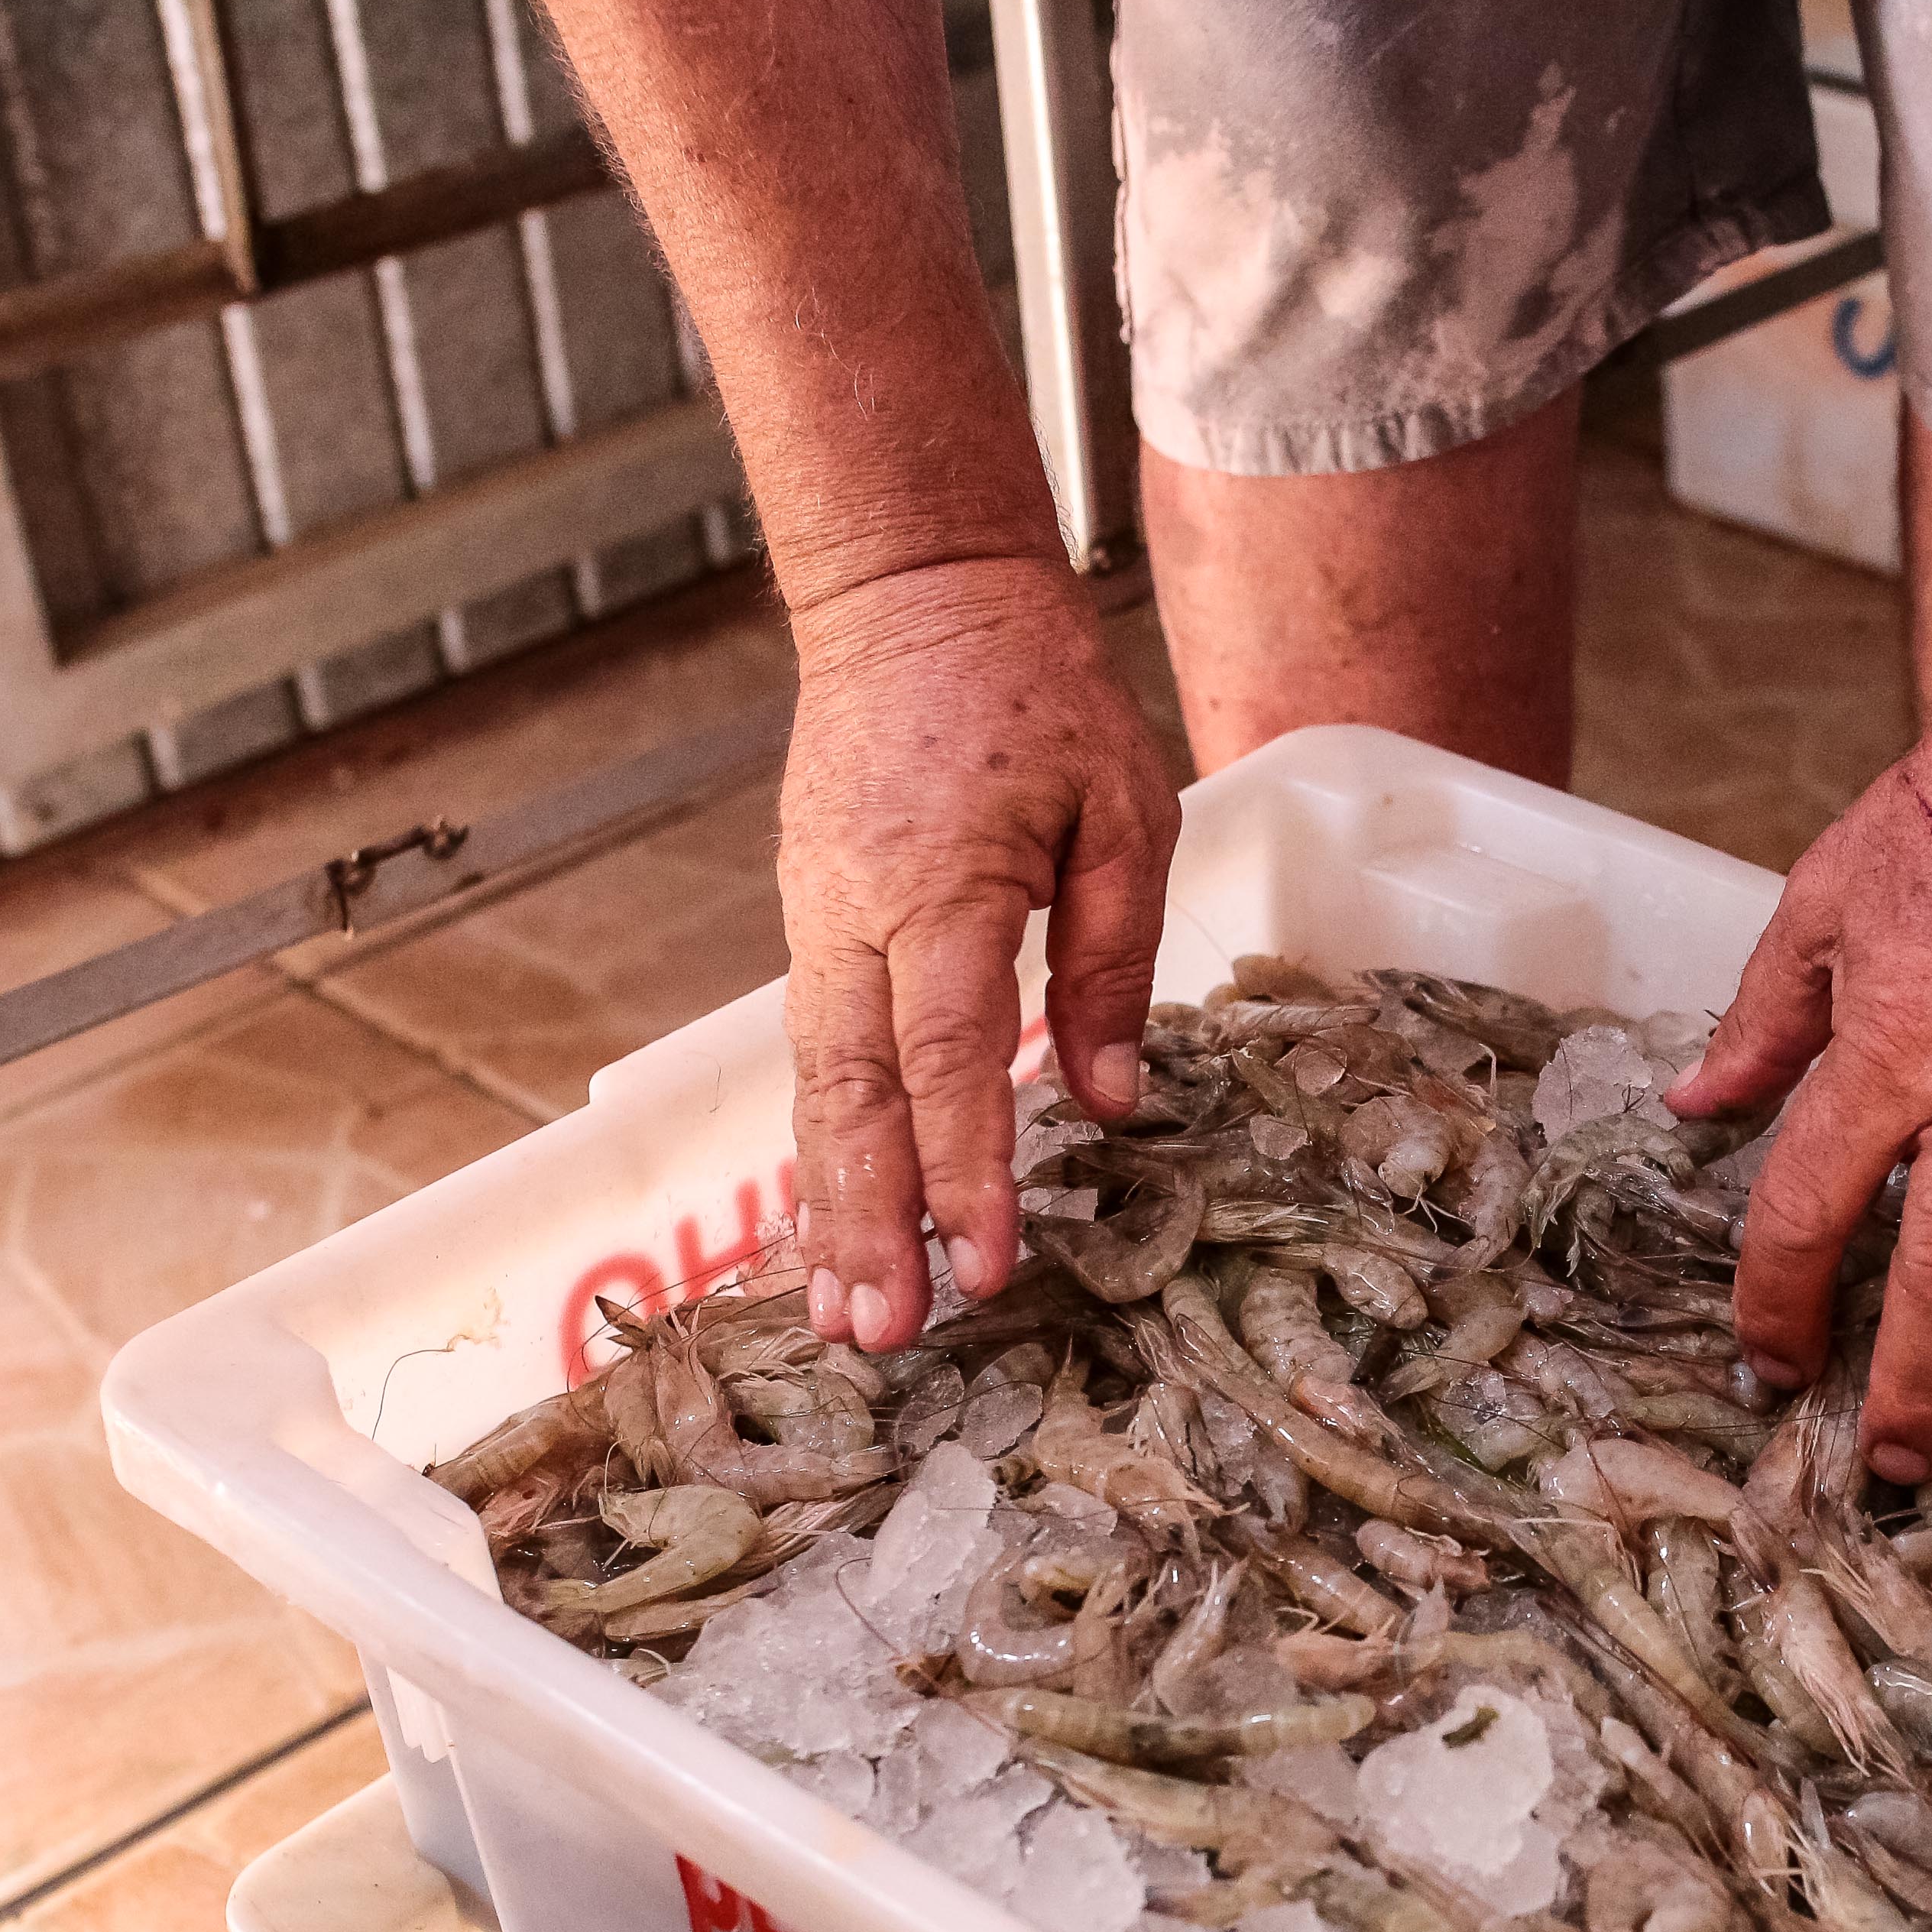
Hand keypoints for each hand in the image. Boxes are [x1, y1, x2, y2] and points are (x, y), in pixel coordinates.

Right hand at [778, 555, 1179, 1350]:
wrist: (914, 595)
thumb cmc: (1037, 692)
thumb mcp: (1123, 809)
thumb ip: (1115, 960)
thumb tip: (1113, 1102)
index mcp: (938, 886)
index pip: (947, 1058)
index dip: (964, 1170)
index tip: (985, 1266)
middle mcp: (852, 916)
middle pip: (854, 1096)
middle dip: (868, 1224)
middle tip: (882, 1336)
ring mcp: (813, 919)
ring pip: (816, 1087)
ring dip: (828, 1206)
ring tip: (840, 1317)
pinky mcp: (808, 922)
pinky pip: (813, 1055)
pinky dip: (820, 1145)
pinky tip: (832, 1220)